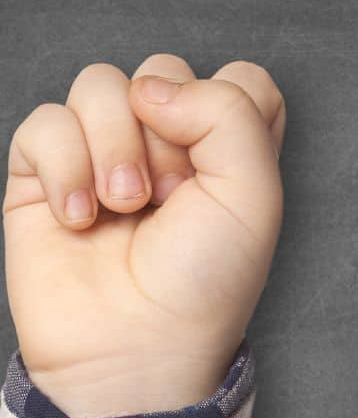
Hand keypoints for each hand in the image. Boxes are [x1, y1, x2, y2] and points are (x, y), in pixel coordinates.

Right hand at [3, 59, 285, 417]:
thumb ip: (229, 113)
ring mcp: (102, 154)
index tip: (221, 166)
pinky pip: (43, 122)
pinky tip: (80, 219)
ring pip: (98, 84)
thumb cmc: (203, 282)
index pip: (238, 77)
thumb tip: (149, 87)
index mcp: (228, 146)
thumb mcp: (254, 194)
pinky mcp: (42, 175)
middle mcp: (167, 142)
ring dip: (113, 146)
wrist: (135, 347)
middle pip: (162, 71)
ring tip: (123, 207)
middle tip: (168, 197)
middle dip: (167, 133)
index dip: (229, 108)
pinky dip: (63, 167)